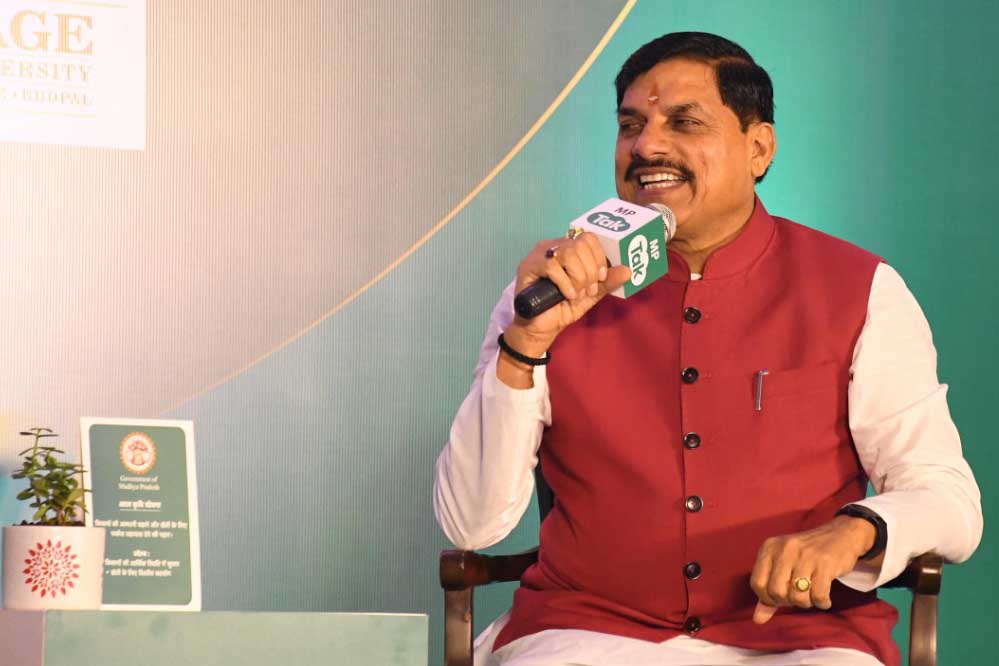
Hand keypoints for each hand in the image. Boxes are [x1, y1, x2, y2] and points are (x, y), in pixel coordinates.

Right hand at [500, 232, 630, 367]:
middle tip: (587, 290)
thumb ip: (607, 282)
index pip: (588, 237)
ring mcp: (539, 254)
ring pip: (568, 252)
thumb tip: (627, 270)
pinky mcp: (528, 266)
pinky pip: (552, 266)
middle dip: (590, 270)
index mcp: (569, 249)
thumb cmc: (563, 308)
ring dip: (578, 277)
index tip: (600, 278)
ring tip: (576, 294)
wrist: (542, 328)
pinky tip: (567, 295)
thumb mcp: (590, 295)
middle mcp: (553, 246)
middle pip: (579, 244)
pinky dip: (565, 283)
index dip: (599, 257)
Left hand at [750, 515, 876, 623]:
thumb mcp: (783, 567)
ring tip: (811, 595)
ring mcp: (805, 555)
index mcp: (769, 547)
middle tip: (798, 596)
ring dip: (806, 603)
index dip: (768, 598)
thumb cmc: (807, 556)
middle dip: (788, 601)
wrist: (841, 535)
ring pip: (797, 596)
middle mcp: (785, 548)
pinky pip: (818, 595)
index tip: (782, 597)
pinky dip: (822, 603)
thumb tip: (757, 620)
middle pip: (776, 592)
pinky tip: (824, 598)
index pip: (757, 584)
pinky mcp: (825, 562)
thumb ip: (769, 594)